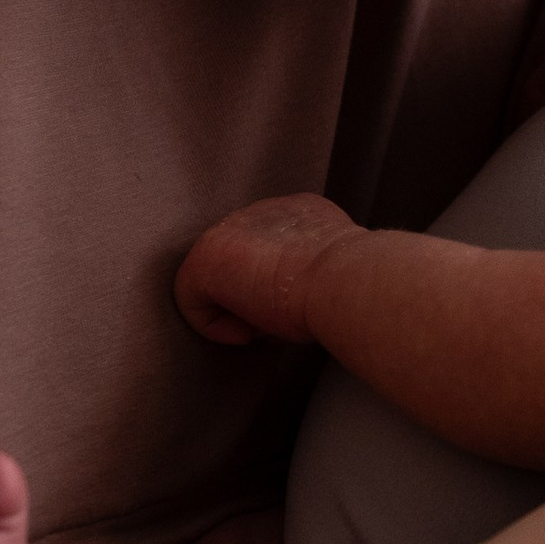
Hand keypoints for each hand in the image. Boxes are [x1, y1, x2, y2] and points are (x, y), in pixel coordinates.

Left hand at [175, 193, 361, 344]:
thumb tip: (303, 293)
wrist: (345, 281)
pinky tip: (248, 331)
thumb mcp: (334, 268)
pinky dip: (218, 327)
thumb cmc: (350, 285)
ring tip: (270, 321)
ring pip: (219, 284)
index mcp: (298, 212)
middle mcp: (260, 213)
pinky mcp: (204, 261)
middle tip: (282, 318)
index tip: (299, 306)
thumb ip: (311, 268)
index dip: (279, 285)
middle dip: (254, 298)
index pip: (272, 249)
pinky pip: (194, 304)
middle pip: (241, 265)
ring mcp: (227, 232)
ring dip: (240, 311)